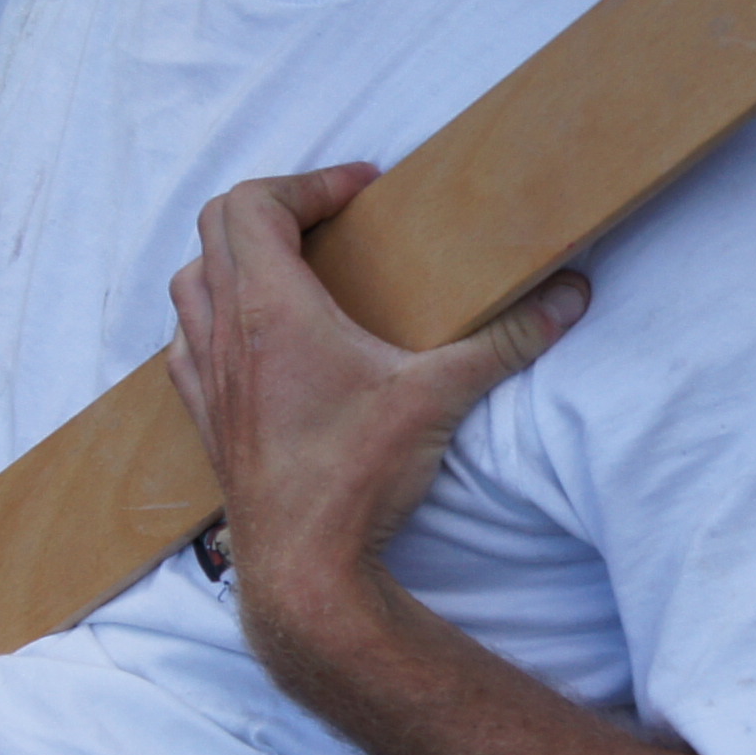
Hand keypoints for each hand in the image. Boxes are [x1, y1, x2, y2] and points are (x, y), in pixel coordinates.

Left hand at [161, 164, 586, 681]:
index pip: (254, 203)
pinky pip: (185, 345)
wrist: (305, 572)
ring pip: (190, 284)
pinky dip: (211, 321)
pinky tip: (253, 343)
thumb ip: (507, 339)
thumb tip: (571, 296)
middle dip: (273, 208)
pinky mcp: (209, 422)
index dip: (308, 182)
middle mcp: (225, 334)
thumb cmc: (358, 478)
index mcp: (271, 309)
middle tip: (331, 221)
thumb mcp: (441, 396)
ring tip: (290, 271)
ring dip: (230, 260)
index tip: (361, 193)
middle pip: (215, 229)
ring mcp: (208, 379)